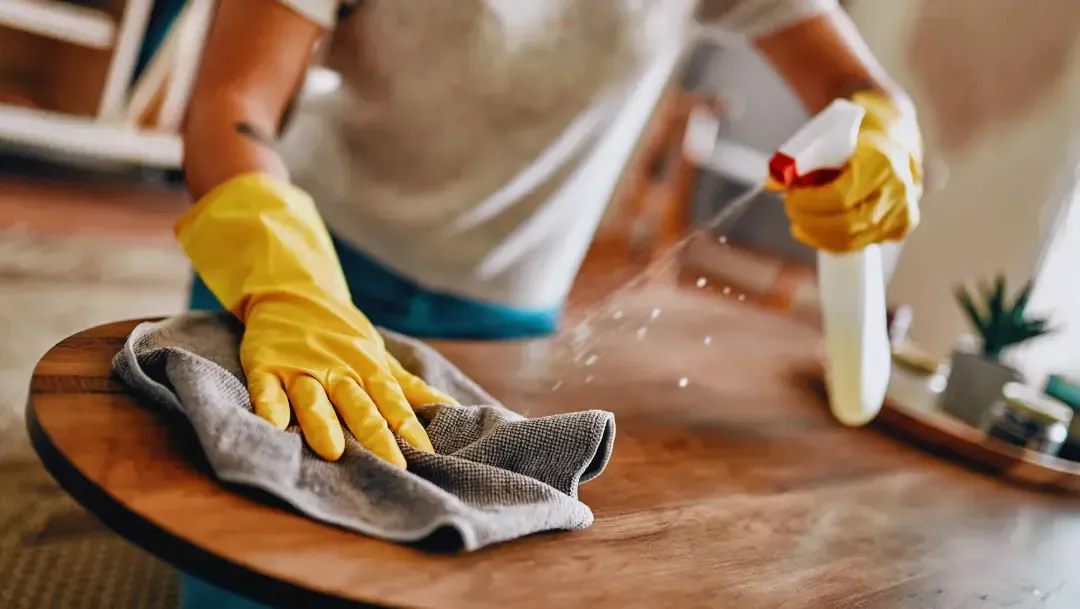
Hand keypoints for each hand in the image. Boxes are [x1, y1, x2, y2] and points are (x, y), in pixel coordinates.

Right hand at [175, 173, 456, 463]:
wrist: (293, 292)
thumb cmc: (343, 336)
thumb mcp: (379, 357)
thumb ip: (409, 387)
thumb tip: (451, 409)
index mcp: (367, 369)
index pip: (393, 402)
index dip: (409, 428)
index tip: (426, 456)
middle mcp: (337, 370)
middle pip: (359, 406)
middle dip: (376, 436)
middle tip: (392, 467)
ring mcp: (301, 368)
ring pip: (314, 399)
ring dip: (324, 423)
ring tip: (333, 451)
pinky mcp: (267, 366)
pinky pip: (267, 388)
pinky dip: (269, 405)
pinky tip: (273, 426)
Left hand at [778, 91, 923, 252]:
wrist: (895, 135)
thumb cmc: (857, 132)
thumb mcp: (827, 134)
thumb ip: (799, 159)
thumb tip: (770, 184)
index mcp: (881, 162)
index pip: (840, 197)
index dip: (809, 203)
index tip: (790, 196)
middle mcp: (898, 190)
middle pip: (846, 225)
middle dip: (809, 221)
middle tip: (791, 209)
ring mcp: (902, 212)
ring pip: (851, 240)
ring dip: (817, 234)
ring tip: (798, 220)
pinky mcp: (900, 227)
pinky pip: (860, 244)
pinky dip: (831, 241)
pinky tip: (813, 231)